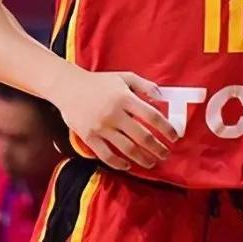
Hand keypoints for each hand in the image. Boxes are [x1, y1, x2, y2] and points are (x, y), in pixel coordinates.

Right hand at [51, 70, 177, 170]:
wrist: (68, 87)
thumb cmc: (99, 82)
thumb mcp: (124, 77)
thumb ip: (144, 85)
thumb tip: (162, 98)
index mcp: (125, 98)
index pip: (152, 117)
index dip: (166, 129)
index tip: (174, 137)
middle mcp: (115, 114)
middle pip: (143, 136)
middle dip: (158, 148)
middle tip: (166, 154)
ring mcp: (101, 127)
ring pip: (127, 149)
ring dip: (143, 159)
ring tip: (151, 162)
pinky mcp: (89, 137)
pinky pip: (107, 155)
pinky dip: (119, 163)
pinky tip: (128, 166)